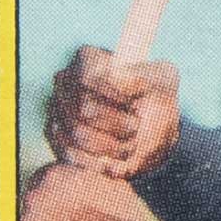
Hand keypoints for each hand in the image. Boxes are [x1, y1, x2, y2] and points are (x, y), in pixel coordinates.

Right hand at [45, 44, 179, 178]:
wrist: (150, 136)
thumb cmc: (155, 101)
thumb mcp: (164, 82)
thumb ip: (147, 75)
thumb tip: (122, 79)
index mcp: (89, 59)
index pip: (88, 75)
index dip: (113, 93)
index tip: (134, 104)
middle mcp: (66, 81)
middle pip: (84, 107)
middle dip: (117, 123)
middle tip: (135, 126)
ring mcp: (58, 109)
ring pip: (78, 133)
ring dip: (111, 145)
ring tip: (130, 144)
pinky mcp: (56, 136)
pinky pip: (71, 154)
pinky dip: (98, 161)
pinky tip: (114, 158)